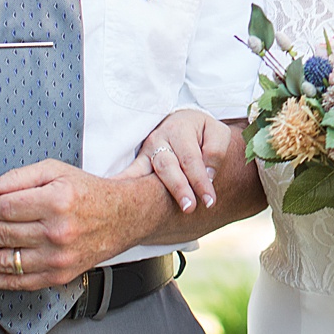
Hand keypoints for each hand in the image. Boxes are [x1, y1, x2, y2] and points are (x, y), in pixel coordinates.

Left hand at [0, 160, 155, 290]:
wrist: (123, 217)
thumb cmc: (87, 192)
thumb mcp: (56, 171)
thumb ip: (19, 177)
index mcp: (56, 201)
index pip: (6, 208)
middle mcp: (57, 232)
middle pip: (2, 236)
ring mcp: (58, 257)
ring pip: (6, 262)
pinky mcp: (59, 275)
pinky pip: (20, 282)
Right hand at [115, 108, 230, 213]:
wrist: (183, 121)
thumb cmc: (203, 131)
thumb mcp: (217, 132)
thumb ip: (216, 151)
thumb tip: (208, 174)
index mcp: (181, 129)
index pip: (191, 159)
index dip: (200, 181)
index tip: (209, 201)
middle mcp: (160, 138)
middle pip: (168, 165)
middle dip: (178, 187)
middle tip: (188, 207)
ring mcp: (147, 150)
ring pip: (146, 171)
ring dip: (151, 193)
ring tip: (154, 212)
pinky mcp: (140, 161)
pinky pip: (130, 173)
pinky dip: (122, 183)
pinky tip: (115, 193)